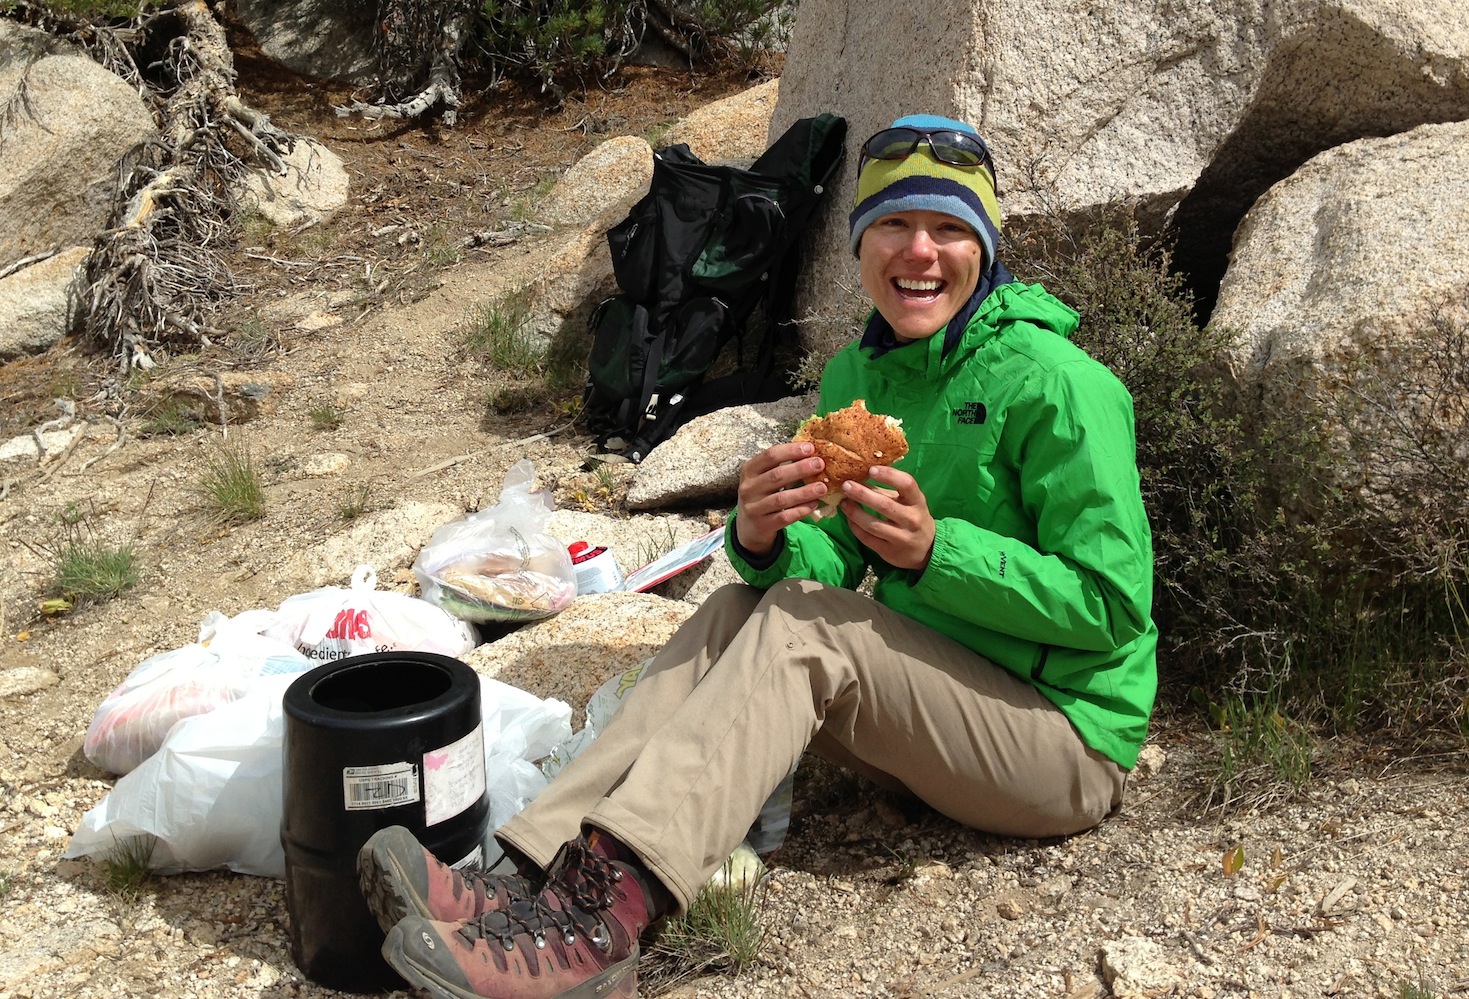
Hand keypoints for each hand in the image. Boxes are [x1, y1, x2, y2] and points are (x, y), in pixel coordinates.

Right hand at [734, 441, 827, 555]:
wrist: (748, 526)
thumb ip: (780, 466)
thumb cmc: (761, 495)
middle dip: (800, 469)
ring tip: (822, 488)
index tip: (810, 448)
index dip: (791, 450)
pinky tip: (814, 504)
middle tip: (820, 464)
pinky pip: (784, 517)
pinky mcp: (762, 525)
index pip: (770, 456)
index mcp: (749, 471)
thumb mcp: (763, 478)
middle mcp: (748, 488)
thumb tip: (811, 454)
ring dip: (804, 492)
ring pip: (781, 498)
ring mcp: (754, 508)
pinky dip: (800, 510)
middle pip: (776, 475)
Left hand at [840, 465, 935, 571]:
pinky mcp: (889, 552)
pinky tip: (848, 517)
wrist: (927, 549)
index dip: (889, 475)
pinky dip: (855, 527)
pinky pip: (867, 538)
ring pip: (873, 524)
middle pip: (884, 505)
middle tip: (846, 485)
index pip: (907, 484)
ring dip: (854, 512)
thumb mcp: (908, 502)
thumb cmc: (913, 517)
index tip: (871, 470)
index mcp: (918, 502)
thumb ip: (887, 491)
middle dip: (862, 494)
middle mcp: (912, 520)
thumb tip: (859, 478)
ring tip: (843, 502)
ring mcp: (902, 538)